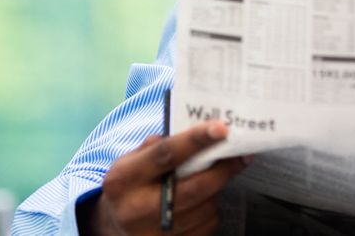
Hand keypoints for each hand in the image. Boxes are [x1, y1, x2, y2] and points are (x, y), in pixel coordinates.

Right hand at [81, 121, 247, 234]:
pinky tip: (202, 203)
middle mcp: (137, 210)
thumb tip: (195, 132)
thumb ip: (157, 145)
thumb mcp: (130, 161)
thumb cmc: (129, 187)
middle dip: (223, 169)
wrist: (113, 227)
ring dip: (216, 190)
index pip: (166, 155)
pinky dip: (211, 210)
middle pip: (194, 188)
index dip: (196, 140)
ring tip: (213, 179)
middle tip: (241, 154)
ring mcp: (155, 234)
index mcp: (124, 180)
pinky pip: (207, 226)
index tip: (222, 129)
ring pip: (205, 208)